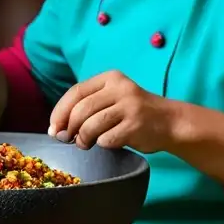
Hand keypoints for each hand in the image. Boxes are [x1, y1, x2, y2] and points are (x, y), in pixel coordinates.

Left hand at [48, 71, 171, 153]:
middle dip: (69, 128)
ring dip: (82, 139)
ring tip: (86, 143)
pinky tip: (108, 142)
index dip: (59, 111)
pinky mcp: (136, 126)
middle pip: (81, 110)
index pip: (75, 92)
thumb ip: (87, 106)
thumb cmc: (134, 113)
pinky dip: (102, 144)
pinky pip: (106, 139)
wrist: (170, 121)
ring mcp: (130, 107)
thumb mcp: (112, 98)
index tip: (53, 128)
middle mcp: (120, 89)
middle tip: (68, 139)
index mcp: (111, 78)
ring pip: (90, 125)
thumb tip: (57, 129)